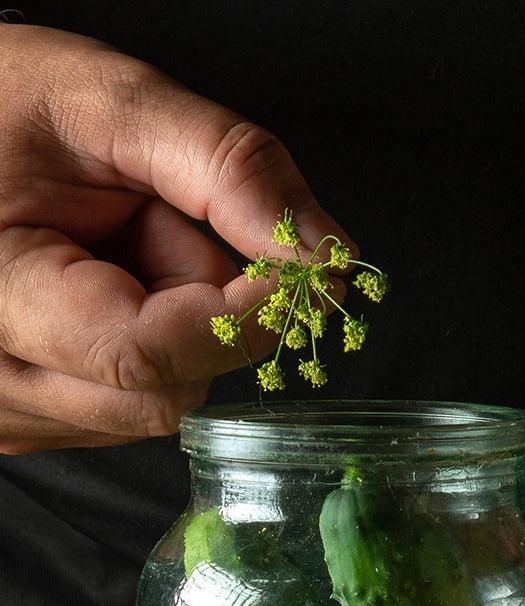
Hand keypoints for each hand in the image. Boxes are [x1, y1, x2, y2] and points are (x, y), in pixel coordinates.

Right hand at [0, 23, 344, 452]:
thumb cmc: (5, 102)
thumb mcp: (113, 103)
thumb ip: (229, 169)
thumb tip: (326, 253)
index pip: (149, 354)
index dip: (241, 317)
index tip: (290, 271)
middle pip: (169, 392)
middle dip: (199, 312)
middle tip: (153, 228)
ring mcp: (11, 409)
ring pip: (162, 406)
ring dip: (174, 329)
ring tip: (113, 252)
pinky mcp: (36, 419)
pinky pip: (139, 409)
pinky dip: (152, 351)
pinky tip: (102, 289)